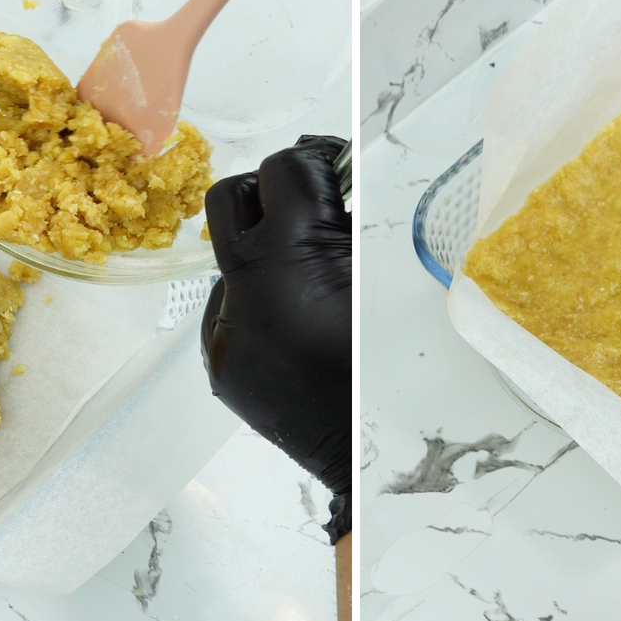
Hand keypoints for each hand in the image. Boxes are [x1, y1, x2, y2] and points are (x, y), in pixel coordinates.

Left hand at [202, 135, 351, 542]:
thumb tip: (337, 178)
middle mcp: (241, 292)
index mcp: (288, 261)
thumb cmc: (399, 364)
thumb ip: (355, 220)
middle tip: (312, 214)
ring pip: (230, 260)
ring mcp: (224, 331)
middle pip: (231, 200)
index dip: (315, 162)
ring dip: (266, 257)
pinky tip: (300, 331)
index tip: (336, 173)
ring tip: (314, 288)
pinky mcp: (221, 363)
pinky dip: (261, 306)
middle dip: (270, 195)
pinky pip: (232, 312)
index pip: (282, 170)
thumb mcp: (388, 275)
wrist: (372, 458)